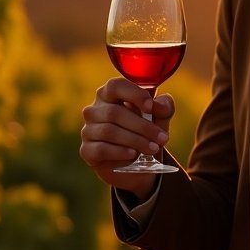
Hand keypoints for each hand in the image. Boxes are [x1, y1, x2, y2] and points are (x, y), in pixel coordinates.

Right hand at [79, 78, 175, 198]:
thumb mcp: (160, 118)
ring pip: (109, 131)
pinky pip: (101, 149)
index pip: (115, 86)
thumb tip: (160, 106)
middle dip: (143, 126)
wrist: (138, 163)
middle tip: (162, 138)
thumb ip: (163, 107)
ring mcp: (88, 130)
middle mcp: (94, 110)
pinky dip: (120, 152)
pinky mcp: (87, 150)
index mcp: (110, 94)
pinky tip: (133, 154)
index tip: (150, 107)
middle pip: (114, 113)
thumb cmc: (146, 131)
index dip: (133, 94)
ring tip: (153, 148)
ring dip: (135, 140)